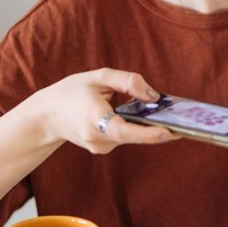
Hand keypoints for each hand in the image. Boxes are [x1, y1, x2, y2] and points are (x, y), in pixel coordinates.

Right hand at [36, 68, 175, 153]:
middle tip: (181, 121)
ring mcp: (101, 148)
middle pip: (135, 134)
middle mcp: (98, 139)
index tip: (170, 132)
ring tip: (146, 110)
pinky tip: (124, 115)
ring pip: (131, 136)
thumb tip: (154, 96)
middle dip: (155, 126)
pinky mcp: (103, 149)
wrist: (46, 116)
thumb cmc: (70, 93)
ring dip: (140, 124)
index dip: (149, 133)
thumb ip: (127, 82)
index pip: (126, 131)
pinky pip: (124, 137)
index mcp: (95, 120)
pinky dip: (130, 126)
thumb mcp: (97, 77)